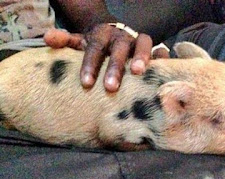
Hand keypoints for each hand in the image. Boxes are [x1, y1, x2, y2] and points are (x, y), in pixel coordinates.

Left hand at [44, 25, 169, 91]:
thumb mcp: (79, 41)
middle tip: (111, 87)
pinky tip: (164, 68)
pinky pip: (160, 50)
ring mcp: (138, 40)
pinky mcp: (152, 47)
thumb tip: (48, 39)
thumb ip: (65, 40)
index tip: (86, 84)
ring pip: (143, 43)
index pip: (95, 48)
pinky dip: (163, 57)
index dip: (90, 65)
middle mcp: (121, 36)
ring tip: (139, 73)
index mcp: (102, 34)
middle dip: (115, 67)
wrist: (113, 33)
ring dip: (141, 57)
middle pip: (119, 48)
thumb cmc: (95, 44)